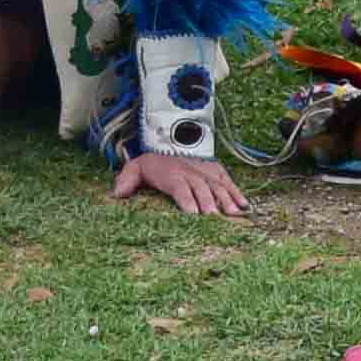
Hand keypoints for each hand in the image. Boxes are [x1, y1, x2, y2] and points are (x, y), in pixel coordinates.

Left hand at [109, 150, 250, 219]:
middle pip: (202, 189)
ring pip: (218, 187)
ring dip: (225, 201)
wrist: (172, 140)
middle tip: (214, 220)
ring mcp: (207, 172)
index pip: (181, 188)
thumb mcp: (136, 167)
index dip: (187, 200)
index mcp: (172, 175)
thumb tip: (115, 195)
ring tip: (232, 215)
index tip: (193, 214)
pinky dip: (238, 194)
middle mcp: (192, 173)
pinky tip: (245, 207)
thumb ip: (126, 180)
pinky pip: (229, 183)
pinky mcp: (218, 172)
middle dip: (208, 204)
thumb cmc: (154, 162)